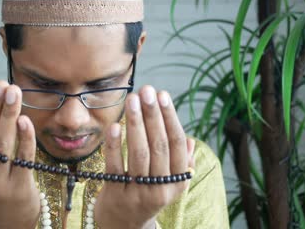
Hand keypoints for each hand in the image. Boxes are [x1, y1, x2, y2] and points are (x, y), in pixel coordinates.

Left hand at [95, 85, 195, 228]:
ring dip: (136, 124)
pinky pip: (115, 166)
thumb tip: (190, 141)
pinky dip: (114, 145)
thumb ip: (181, 162)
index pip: (176, 144)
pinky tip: (114, 125)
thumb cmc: (149, 193)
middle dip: (153, 115)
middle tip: (147, 90)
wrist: (125, 224)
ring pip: (139, 153)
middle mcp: (161, 187)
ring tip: (132, 99)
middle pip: (159, 146)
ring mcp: (138, 192)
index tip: (163, 95)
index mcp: (177, 180)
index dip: (170, 118)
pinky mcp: (116, 194)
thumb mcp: (169, 182)